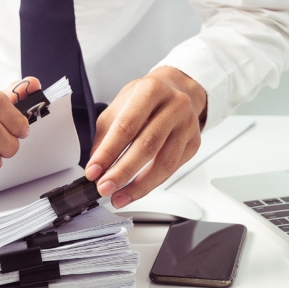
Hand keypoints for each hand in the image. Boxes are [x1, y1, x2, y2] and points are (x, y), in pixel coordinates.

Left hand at [85, 66, 206, 207]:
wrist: (177, 90)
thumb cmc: (146, 99)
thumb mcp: (119, 107)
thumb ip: (106, 136)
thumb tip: (97, 167)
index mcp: (151, 90)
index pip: (126, 126)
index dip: (108, 152)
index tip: (94, 171)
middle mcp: (174, 105)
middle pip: (147, 145)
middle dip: (123, 172)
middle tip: (105, 188)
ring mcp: (188, 125)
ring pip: (164, 163)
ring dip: (139, 185)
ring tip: (120, 196)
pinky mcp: (194, 143)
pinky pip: (173, 169)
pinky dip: (153, 183)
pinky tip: (137, 189)